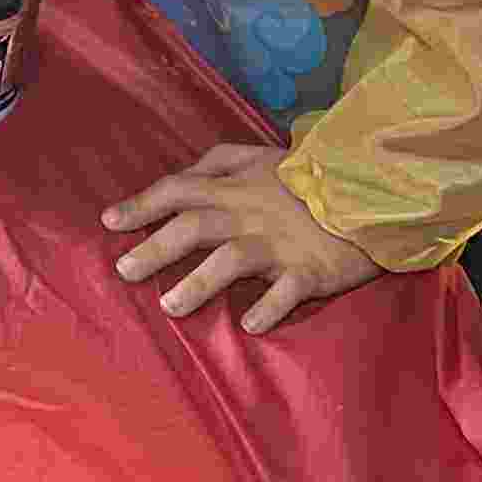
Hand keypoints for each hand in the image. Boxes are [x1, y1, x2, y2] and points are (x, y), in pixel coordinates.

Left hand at [103, 142, 377, 336]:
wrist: (372, 191)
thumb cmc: (310, 178)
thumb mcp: (263, 155)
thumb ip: (221, 161)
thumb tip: (185, 173)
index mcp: (237, 186)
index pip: (179, 189)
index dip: (142, 204)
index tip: (109, 222)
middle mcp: (251, 213)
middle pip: (194, 226)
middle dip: (155, 248)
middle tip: (123, 271)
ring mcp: (281, 242)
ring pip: (233, 259)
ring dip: (199, 282)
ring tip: (170, 306)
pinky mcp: (311, 269)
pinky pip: (288, 291)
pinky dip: (269, 307)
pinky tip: (249, 326)